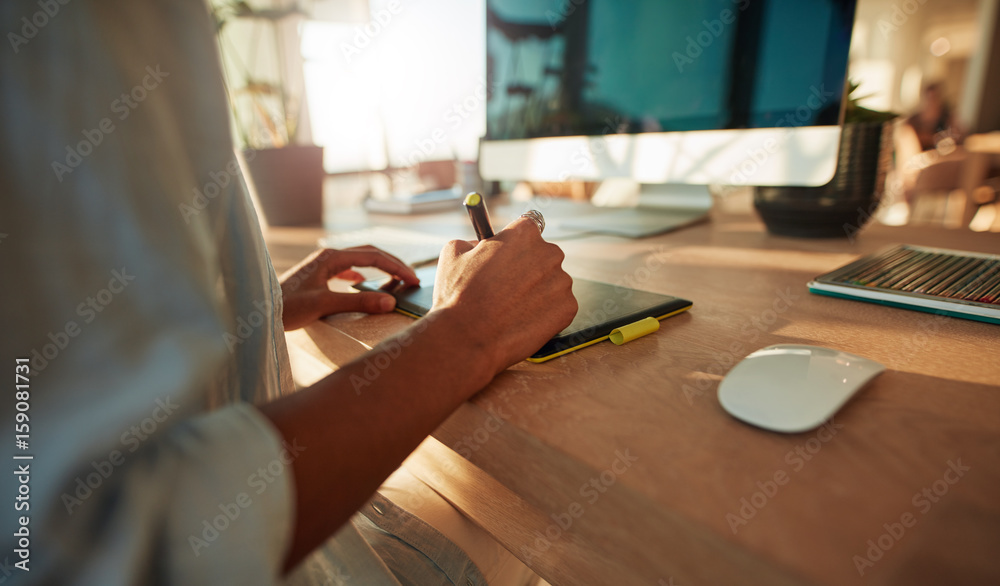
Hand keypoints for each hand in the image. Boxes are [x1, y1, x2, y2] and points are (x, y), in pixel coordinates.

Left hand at [279, 246, 419, 330]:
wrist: (258, 312)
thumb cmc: (286, 307)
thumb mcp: (324, 304)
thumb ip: (358, 301)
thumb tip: (391, 302)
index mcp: (331, 257)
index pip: (374, 256)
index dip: (397, 267)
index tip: (414, 280)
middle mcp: (328, 257)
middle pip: (369, 253)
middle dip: (392, 264)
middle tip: (411, 279)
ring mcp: (321, 265)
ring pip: (358, 260)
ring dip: (378, 267)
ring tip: (394, 279)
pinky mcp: (316, 276)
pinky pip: (345, 269)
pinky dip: (361, 273)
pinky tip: (361, 280)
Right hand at [430, 216, 576, 375]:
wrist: (468, 337)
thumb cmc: (458, 295)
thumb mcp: (454, 253)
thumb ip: (474, 241)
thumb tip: (481, 245)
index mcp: (524, 233)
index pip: (528, 229)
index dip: (515, 245)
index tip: (509, 257)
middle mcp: (549, 252)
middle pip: (544, 256)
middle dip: (529, 269)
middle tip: (507, 289)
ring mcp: (562, 281)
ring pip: (552, 283)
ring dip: (537, 292)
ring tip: (511, 309)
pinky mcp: (568, 308)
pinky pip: (559, 307)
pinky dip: (545, 314)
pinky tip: (522, 321)